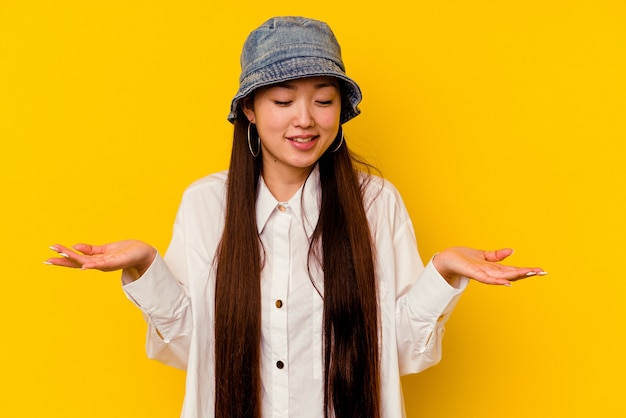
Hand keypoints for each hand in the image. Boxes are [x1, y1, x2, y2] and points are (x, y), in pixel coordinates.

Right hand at [46, 240, 156, 276]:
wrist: (143, 253)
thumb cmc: (125, 251)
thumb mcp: (105, 249)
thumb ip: (90, 249)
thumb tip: (75, 246)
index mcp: (96, 259)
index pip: (76, 258)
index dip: (63, 256)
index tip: (50, 251)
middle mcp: (99, 264)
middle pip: (77, 262)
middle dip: (62, 260)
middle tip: (47, 259)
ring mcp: (106, 264)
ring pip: (86, 262)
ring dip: (73, 259)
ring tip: (60, 254)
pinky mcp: (115, 262)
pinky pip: (102, 263)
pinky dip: (92, 265)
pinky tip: (83, 265)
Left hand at [432, 247, 546, 285]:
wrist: (446, 259)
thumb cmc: (463, 258)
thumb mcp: (483, 255)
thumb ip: (497, 255)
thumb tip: (512, 251)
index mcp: (494, 268)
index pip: (513, 269)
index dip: (527, 270)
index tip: (541, 270)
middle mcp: (490, 272)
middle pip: (511, 273)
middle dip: (526, 273)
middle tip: (542, 272)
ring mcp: (483, 274)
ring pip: (503, 276)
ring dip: (516, 276)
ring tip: (530, 274)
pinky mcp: (473, 273)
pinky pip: (487, 278)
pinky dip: (497, 281)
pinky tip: (507, 282)